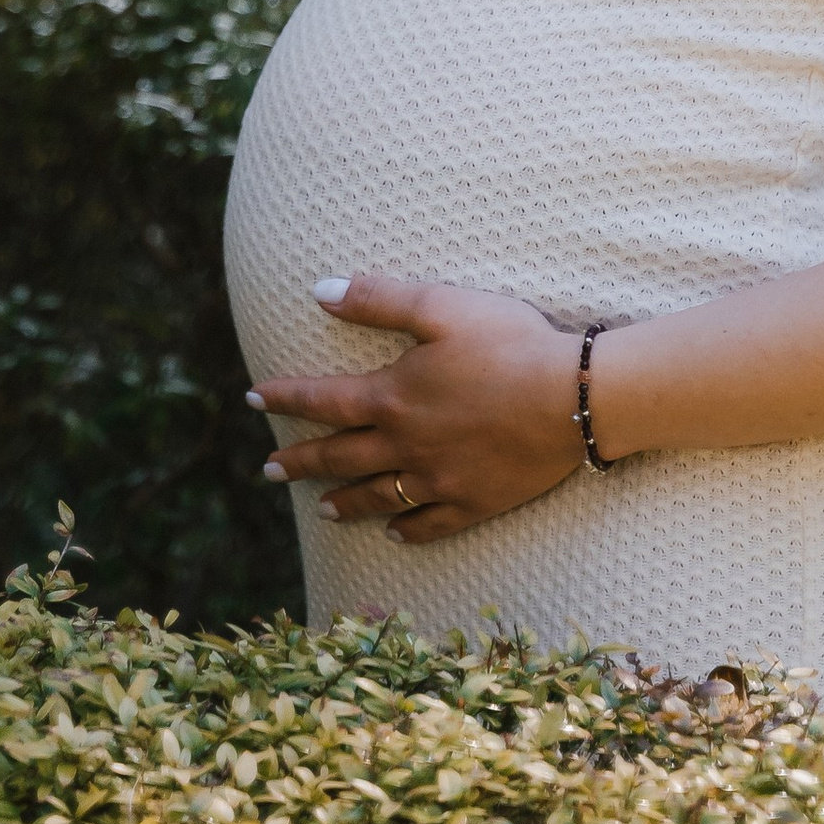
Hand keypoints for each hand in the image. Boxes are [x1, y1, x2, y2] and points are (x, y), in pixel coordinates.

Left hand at [250, 274, 589, 544]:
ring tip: (320, 510)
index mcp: (394, 396)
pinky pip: (429, 524)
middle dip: (301, 461)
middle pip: (340, 457)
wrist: (571, 399)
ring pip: (378, 496)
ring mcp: (439, 480)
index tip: (253, 399)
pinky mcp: (473, 502)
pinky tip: (393, 532)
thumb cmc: (507, 343)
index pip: (323, 400)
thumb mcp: (440, 306)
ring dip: (344, 501)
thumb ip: (378, 299)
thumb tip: (320, 290)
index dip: (285, 398)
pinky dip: (405, 528)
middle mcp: (406, 446)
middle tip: (269, 469)